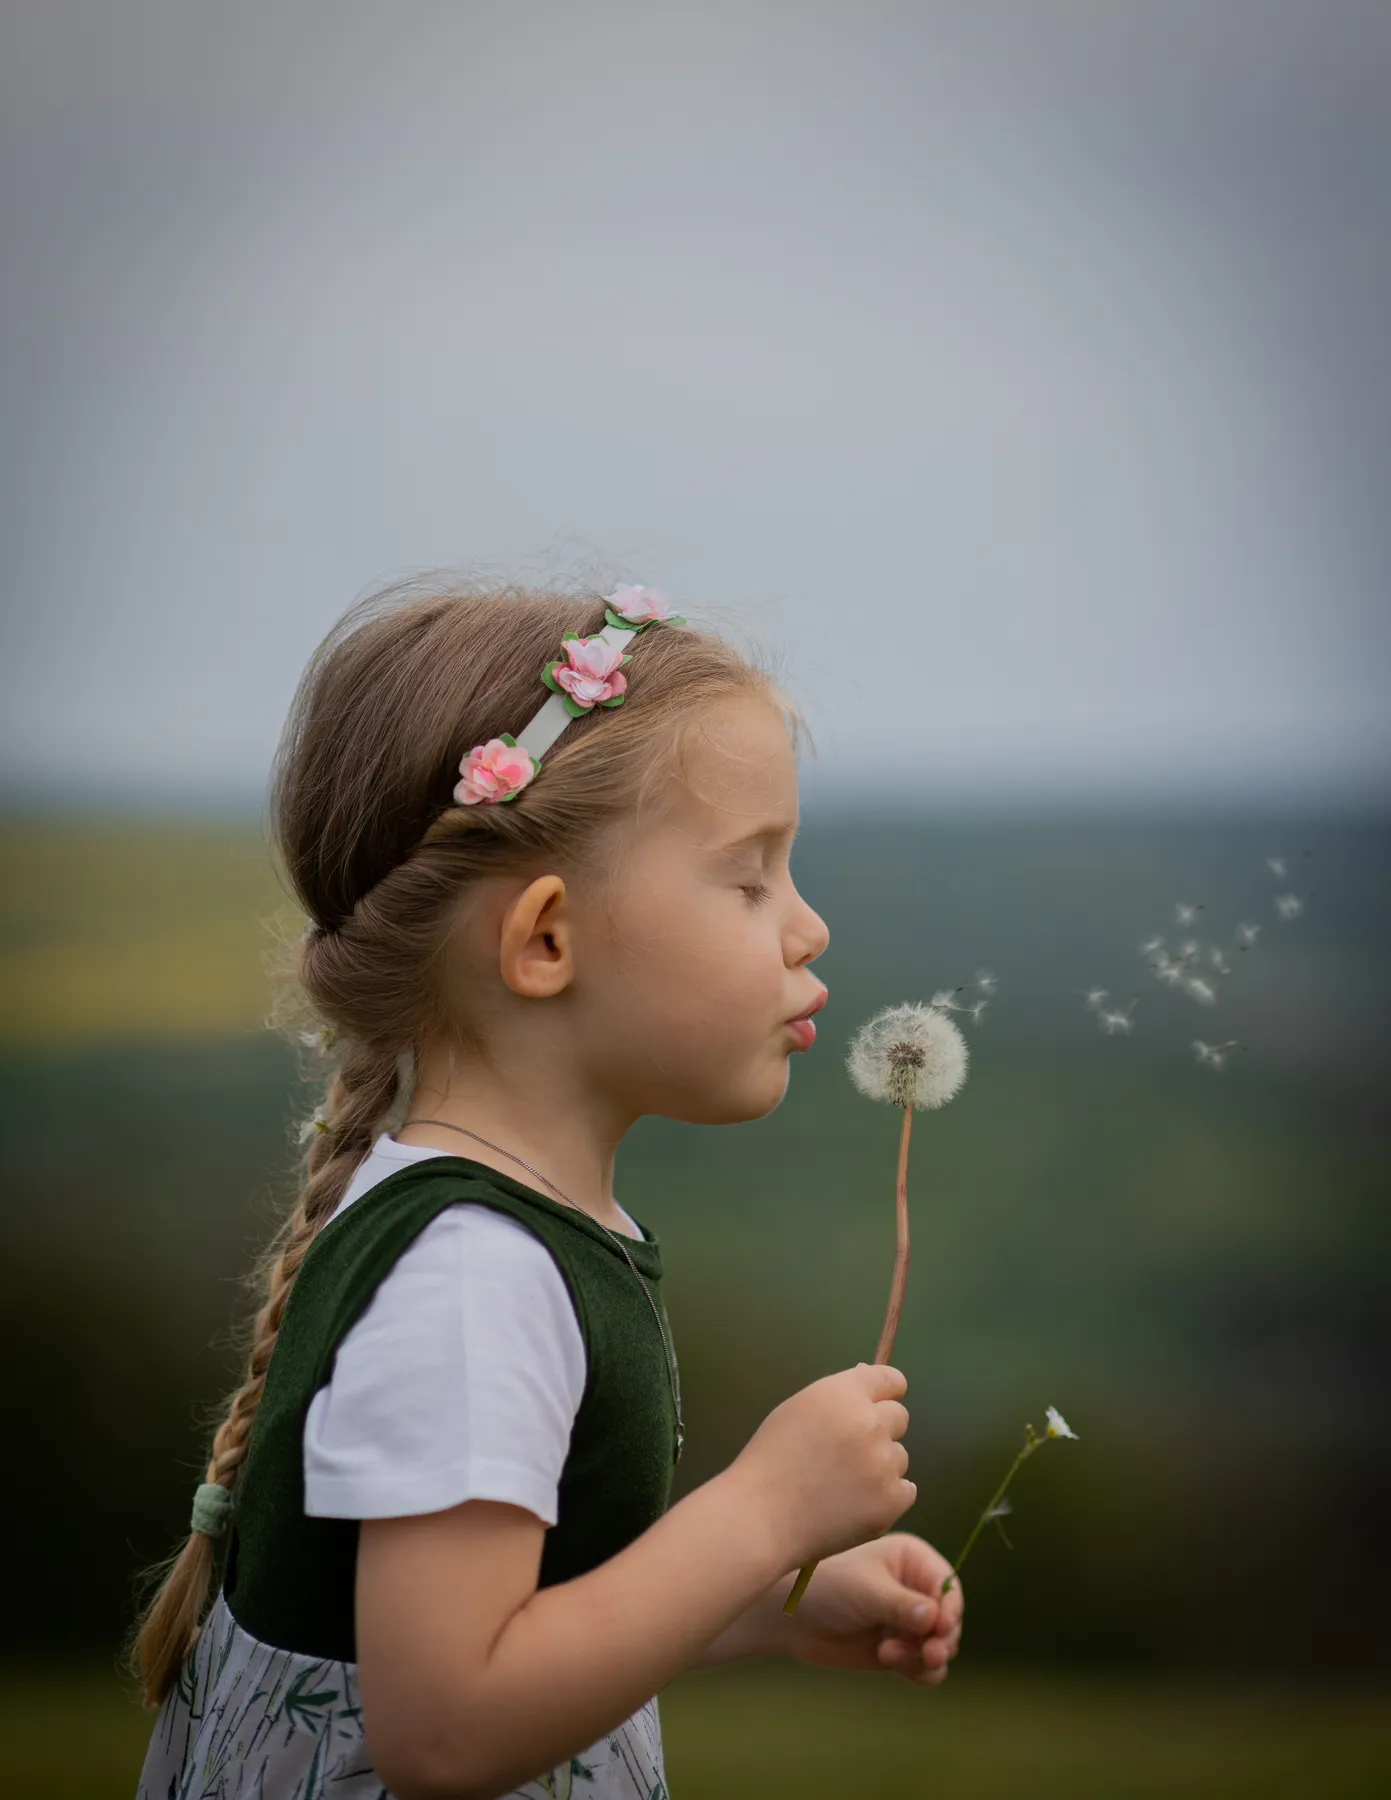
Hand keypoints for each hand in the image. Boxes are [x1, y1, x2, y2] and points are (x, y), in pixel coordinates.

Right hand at [730, 1363, 915, 1569]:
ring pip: (899, 1457)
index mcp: (843, 1394)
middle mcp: (869, 1423)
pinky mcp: (891, 1500)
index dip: (887, 1393)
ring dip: (881, 1466)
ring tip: (842, 1484)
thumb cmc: (772, 1461)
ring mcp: (882, 1463)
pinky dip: (885, 1497)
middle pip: (900, 1417)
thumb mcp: (798, 1410)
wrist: (761, 1517)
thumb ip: (838, 1398)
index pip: (891, 1380)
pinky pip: (904, 1491)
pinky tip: (854, 1504)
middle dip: (881, 1430)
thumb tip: (872, 1389)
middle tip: (849, 1453)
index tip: (881, 1405)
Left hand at [781, 1532, 963, 1686]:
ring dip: (926, 1657)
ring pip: (941, 1646)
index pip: (947, 1586)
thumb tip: (935, 1617)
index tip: (941, 1629)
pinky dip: (921, 1672)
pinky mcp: (901, 1649)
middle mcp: (916, 1589)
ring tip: (891, 1657)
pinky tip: (897, 1668)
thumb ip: (900, 1605)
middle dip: (941, 1639)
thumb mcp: (865, 1593)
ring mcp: (909, 1621)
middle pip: (950, 1620)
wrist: (792, 1618)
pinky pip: (926, 1666)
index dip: (950, 1609)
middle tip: (928, 1653)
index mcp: (913, 1560)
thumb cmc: (827, 1588)